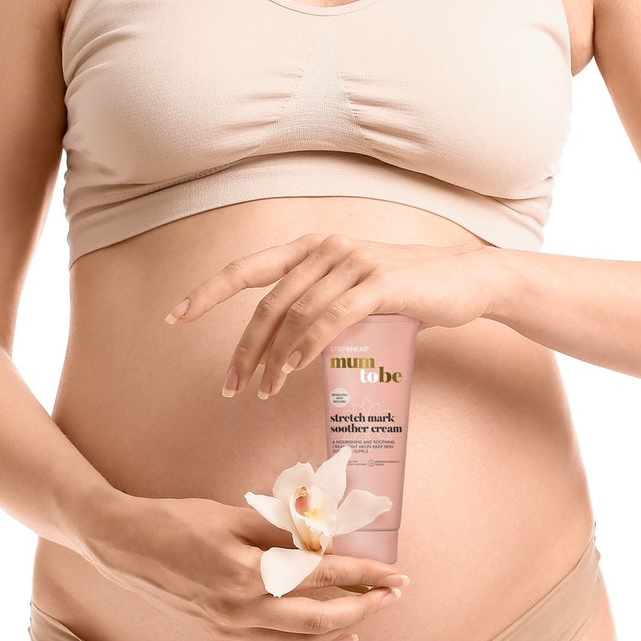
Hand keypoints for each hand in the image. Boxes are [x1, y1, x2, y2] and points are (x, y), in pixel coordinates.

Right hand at [76, 490, 408, 640]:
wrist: (120, 544)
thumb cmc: (173, 522)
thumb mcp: (231, 515)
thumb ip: (282, 530)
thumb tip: (327, 538)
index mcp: (247, 575)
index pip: (323, 576)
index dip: (365, 574)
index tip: (394, 572)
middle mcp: (242, 611)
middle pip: (321, 621)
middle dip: (365, 608)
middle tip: (394, 594)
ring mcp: (231, 627)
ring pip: (302, 640)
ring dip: (343, 627)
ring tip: (371, 612)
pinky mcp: (223, 631)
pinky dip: (311, 639)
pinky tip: (329, 632)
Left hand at [163, 233, 495, 398]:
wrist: (466, 281)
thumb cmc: (409, 291)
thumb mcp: (355, 289)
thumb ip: (321, 305)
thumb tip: (289, 346)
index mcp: (313, 247)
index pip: (248, 269)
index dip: (207, 292)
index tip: (175, 316)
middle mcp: (326, 248)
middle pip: (267, 303)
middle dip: (242, 350)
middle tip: (230, 388)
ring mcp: (352, 262)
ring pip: (294, 315)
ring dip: (272, 360)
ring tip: (262, 393)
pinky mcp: (378, 284)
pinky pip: (329, 318)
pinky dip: (305, 347)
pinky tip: (292, 371)